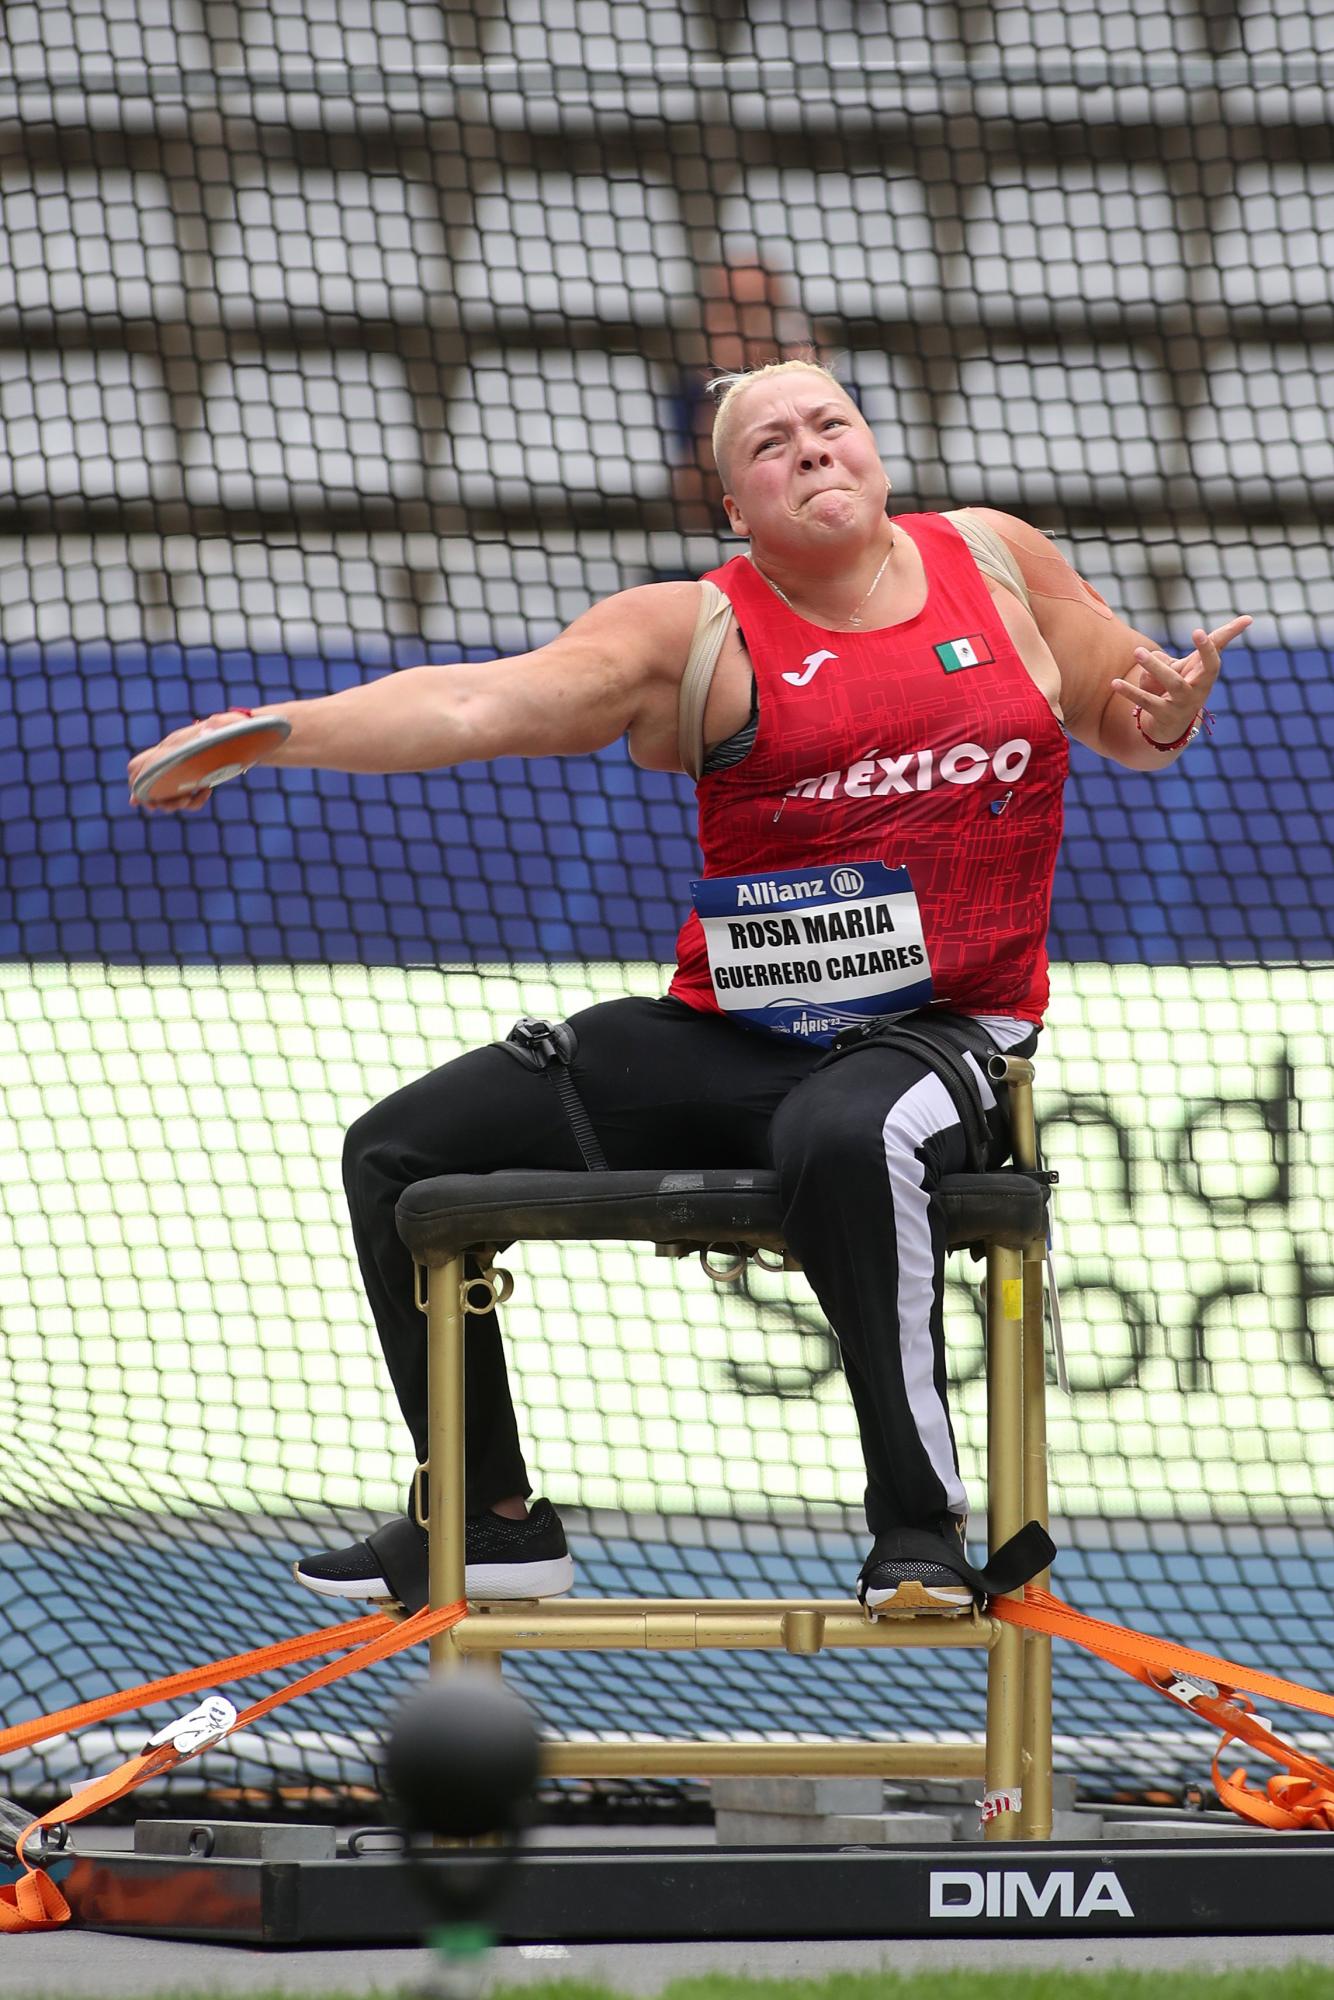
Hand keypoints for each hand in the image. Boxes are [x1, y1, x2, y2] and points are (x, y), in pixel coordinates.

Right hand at [127, 713, 249, 812]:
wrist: (248, 736)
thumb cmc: (233, 727)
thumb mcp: (225, 724)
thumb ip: (217, 724)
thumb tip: (210, 726)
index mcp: (169, 748)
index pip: (138, 766)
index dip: (136, 782)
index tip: (138, 799)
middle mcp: (173, 761)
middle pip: (152, 789)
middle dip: (162, 800)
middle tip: (181, 799)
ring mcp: (184, 773)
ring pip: (170, 799)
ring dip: (178, 803)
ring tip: (194, 795)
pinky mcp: (197, 781)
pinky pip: (189, 801)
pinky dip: (195, 801)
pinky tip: (207, 791)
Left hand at [1109, 614, 1251, 746]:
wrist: (1171, 726)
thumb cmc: (1185, 685)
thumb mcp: (1193, 665)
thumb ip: (1207, 644)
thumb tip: (1238, 620)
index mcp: (1206, 678)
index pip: (1214, 661)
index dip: (1208, 647)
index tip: (1198, 631)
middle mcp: (1199, 692)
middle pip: (1202, 672)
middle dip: (1195, 653)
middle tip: (1162, 639)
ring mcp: (1182, 704)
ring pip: (1173, 682)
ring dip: (1155, 666)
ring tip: (1137, 651)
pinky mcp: (1164, 715)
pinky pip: (1146, 701)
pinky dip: (1130, 691)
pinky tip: (1115, 682)